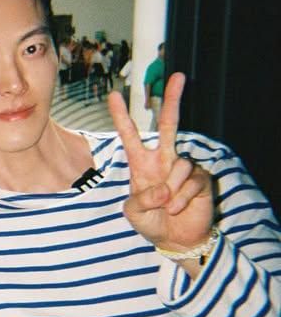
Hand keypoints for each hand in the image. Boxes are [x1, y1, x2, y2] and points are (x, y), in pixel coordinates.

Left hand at [108, 73, 214, 252]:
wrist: (175, 240)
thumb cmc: (152, 222)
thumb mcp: (133, 213)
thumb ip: (139, 200)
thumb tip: (161, 189)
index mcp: (141, 164)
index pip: (130, 135)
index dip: (122, 116)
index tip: (114, 95)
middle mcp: (163, 160)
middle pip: (169, 124)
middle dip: (173, 100)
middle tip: (178, 76)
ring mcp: (183, 168)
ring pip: (178, 165)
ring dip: (170, 191)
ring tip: (167, 207)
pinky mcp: (201, 179)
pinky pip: (191, 182)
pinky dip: (182, 199)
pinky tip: (178, 209)